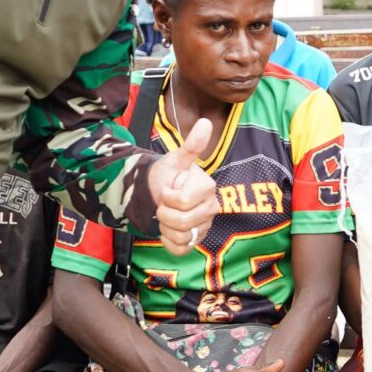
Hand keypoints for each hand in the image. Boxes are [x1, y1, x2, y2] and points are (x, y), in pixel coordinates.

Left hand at [149, 117, 220, 253]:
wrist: (160, 192)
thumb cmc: (168, 176)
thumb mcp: (175, 160)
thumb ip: (191, 145)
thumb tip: (205, 122)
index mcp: (207, 188)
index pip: (182, 203)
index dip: (167, 197)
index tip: (168, 189)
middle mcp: (211, 208)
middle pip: (181, 222)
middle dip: (164, 213)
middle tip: (164, 204)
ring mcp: (205, 226)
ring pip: (181, 237)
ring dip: (165, 227)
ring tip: (167, 215)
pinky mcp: (197, 241)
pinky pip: (181, 249)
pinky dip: (168, 241)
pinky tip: (168, 229)